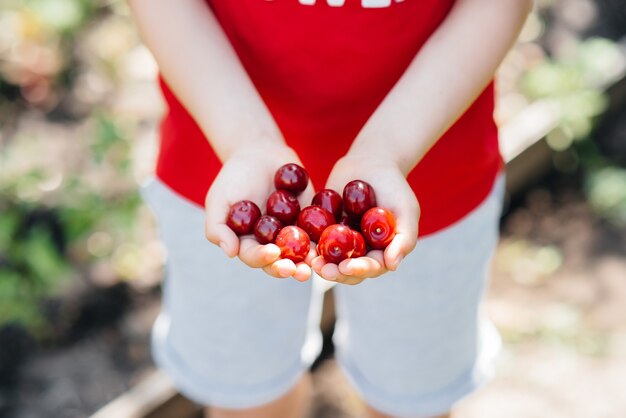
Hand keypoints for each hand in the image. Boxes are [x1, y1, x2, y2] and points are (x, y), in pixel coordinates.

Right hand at [204, 144, 314, 281]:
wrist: (259, 153)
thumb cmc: (234, 177)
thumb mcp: (218, 199)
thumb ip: (218, 227)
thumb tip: (230, 252)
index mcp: (247, 242)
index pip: (254, 256)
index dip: (263, 258)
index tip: (272, 253)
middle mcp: (269, 242)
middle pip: (279, 261)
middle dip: (289, 268)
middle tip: (298, 272)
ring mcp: (290, 232)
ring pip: (300, 253)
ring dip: (308, 262)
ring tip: (316, 265)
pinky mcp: (308, 221)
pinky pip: (317, 233)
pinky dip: (323, 240)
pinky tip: (329, 243)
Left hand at [311, 155, 418, 284]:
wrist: (371, 162)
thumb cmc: (394, 186)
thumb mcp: (405, 209)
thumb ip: (403, 238)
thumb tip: (392, 265)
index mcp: (381, 252)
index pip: (371, 267)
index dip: (359, 270)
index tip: (347, 267)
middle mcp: (360, 252)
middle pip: (347, 269)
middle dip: (335, 272)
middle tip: (322, 270)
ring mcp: (340, 241)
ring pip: (328, 259)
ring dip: (319, 263)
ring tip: (310, 261)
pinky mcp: (323, 229)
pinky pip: (314, 240)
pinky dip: (307, 244)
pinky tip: (299, 243)